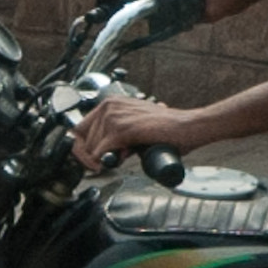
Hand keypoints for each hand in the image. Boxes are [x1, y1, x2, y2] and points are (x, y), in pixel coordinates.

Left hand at [71, 94, 198, 172]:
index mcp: (111, 103)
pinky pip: (101, 152)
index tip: (90, 160)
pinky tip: (119, 160)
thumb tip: (99, 152)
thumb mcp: (133, 127)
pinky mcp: (123, 129)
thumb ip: (115, 134)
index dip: (81, 148)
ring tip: (121, 158)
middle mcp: (110, 106)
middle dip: (89, 156)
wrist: (188, 127)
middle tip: (105, 164)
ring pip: (89, 147)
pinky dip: (105, 162)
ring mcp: (115, 116)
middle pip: (80, 138)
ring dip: (100, 159)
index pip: (79, 128)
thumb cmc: (167, 130)